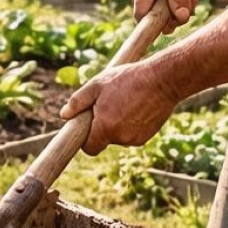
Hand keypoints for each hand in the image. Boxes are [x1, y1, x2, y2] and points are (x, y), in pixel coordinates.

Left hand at [59, 60, 181, 154]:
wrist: (163, 80)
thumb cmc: (129, 79)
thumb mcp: (98, 85)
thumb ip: (78, 102)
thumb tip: (64, 115)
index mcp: (105, 128)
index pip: (89, 148)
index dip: (86, 139)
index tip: (88, 126)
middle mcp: (121, 138)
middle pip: (104, 139)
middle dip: (103, 126)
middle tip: (109, 103)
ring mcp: (136, 139)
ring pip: (119, 137)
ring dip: (118, 124)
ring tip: (125, 101)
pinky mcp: (147, 136)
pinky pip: (132, 134)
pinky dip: (131, 124)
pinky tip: (137, 106)